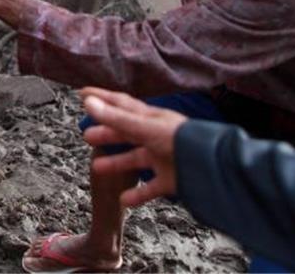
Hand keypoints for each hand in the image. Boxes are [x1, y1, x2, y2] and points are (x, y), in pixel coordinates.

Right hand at [80, 87, 187, 206]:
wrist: (212, 167)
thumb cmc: (180, 140)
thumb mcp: (145, 128)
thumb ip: (116, 118)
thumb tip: (88, 102)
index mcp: (150, 118)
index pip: (120, 104)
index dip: (101, 98)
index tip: (82, 93)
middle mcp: (156, 135)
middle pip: (126, 132)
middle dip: (107, 132)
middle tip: (87, 135)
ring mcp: (163, 157)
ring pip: (135, 159)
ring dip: (116, 163)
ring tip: (97, 167)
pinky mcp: (171, 179)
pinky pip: (150, 187)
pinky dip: (136, 194)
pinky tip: (123, 200)